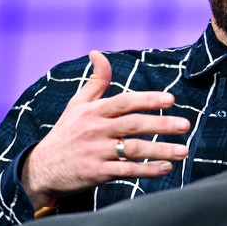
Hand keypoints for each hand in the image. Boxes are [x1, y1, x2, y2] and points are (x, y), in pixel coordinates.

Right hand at [21, 50, 190, 208]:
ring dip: (160, 150)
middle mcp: (95, 130)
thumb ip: (95, 81)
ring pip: (133, 149)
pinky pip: (127, 171)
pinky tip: (165, 168)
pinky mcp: (96, 173)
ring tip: (183, 151)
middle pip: (133, 124)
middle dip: (162, 124)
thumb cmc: (65, 134)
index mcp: (93, 111)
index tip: (170, 99)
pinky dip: (147, 170)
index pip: (124, 101)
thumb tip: (97, 52)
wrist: (41, 169)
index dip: (148, 99)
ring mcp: (96, 152)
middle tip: (185, 125)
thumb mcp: (76, 105)